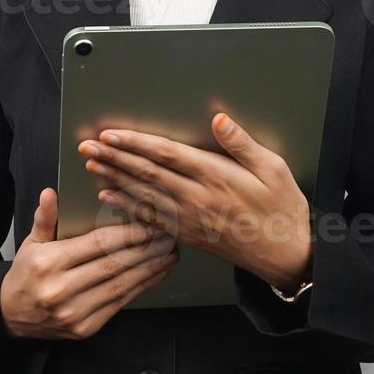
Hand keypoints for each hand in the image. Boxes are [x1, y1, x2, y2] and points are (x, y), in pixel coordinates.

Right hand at [0, 187, 179, 339]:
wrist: (12, 316)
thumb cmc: (27, 274)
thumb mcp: (31, 242)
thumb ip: (45, 218)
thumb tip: (51, 194)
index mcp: (48, 263)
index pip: (96, 244)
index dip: (126, 233)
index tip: (149, 224)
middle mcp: (61, 290)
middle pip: (114, 265)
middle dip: (146, 249)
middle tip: (168, 235)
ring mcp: (74, 312)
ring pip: (121, 286)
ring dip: (150, 269)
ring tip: (170, 252)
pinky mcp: (85, 328)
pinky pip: (119, 304)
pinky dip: (141, 287)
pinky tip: (155, 273)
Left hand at [77, 113, 312, 292]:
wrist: (285, 254)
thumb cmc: (282, 209)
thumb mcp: (274, 169)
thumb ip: (242, 144)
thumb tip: (219, 120)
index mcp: (216, 177)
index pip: (167, 155)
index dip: (136, 143)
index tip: (111, 134)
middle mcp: (197, 198)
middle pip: (147, 173)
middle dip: (114, 158)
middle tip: (87, 146)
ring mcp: (190, 218)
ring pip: (143, 195)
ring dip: (114, 179)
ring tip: (91, 165)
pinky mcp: (188, 233)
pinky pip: (151, 218)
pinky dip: (127, 206)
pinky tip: (110, 196)